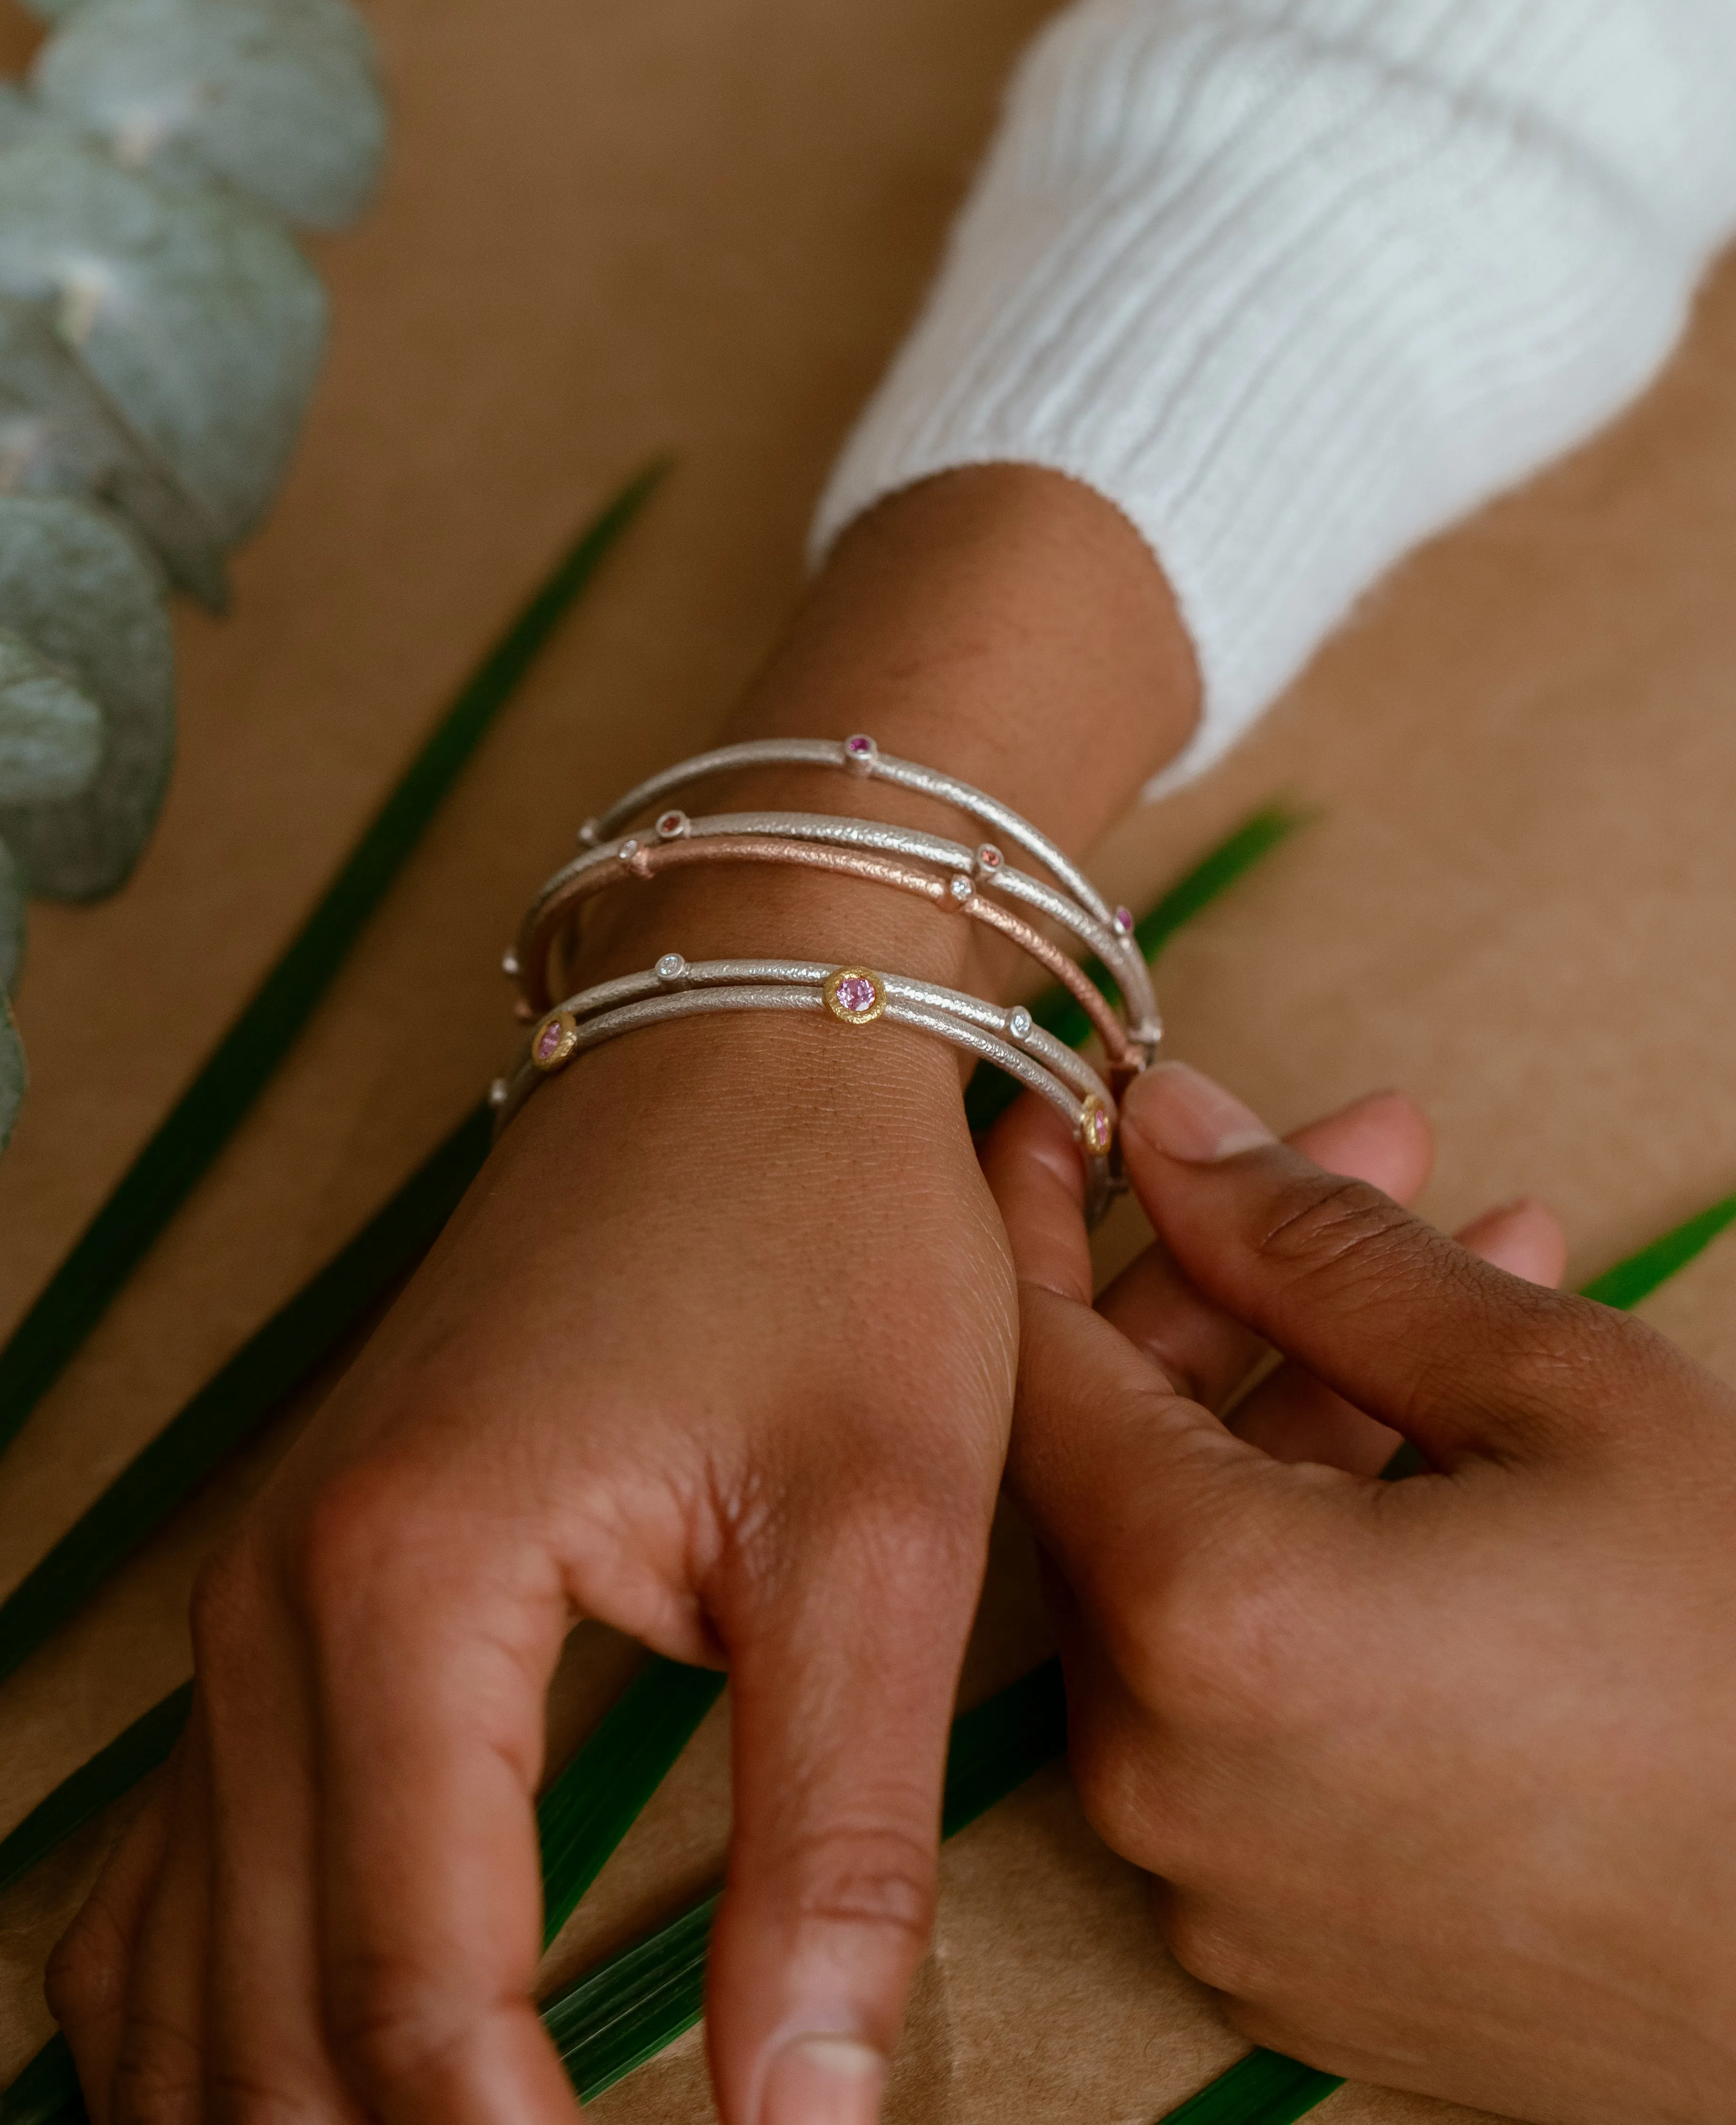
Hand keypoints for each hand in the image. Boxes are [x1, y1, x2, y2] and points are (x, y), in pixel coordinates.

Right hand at [48, 1003, 1015, 2124]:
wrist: (744, 1040)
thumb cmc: (828, 1248)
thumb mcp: (880, 1533)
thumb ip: (834, 1833)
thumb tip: (800, 2118)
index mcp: (408, 1589)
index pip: (411, 1994)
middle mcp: (275, 1601)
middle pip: (263, 2011)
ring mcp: (259, 1589)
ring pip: (180, 1960)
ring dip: (282, 2111)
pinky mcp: (293, 1582)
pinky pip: (178, 1857)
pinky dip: (215, 2012)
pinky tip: (301, 2085)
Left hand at [989, 1062, 1735, 2124]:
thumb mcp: (1552, 1390)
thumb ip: (1319, 1247)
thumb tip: (1169, 1130)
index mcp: (1198, 1616)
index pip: (1033, 1358)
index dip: (1038, 1212)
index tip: (1071, 1109)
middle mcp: (1158, 1769)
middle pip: (1120, 1462)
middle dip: (1242, 1293)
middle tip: (1382, 1162)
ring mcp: (1214, 1880)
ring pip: (1196, 1579)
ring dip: (1307, 1417)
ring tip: (1473, 1286)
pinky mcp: (1283, 1951)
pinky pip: (1244, 1709)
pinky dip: (1315, 1570)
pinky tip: (1450, 1475)